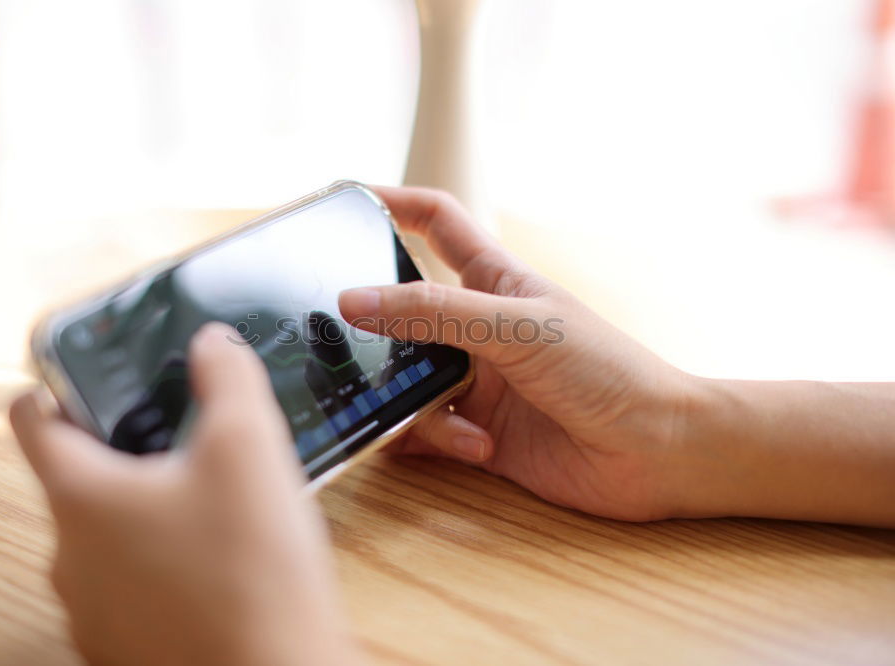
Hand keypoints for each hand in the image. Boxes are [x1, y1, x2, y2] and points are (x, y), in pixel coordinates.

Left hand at [11, 323, 357, 665]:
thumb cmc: (252, 570)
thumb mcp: (250, 447)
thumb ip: (227, 378)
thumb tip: (212, 344)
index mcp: (80, 498)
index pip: (33, 417)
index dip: (60, 384)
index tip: (98, 374)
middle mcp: (70, 559)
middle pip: (80, 478)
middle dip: (130, 449)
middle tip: (190, 434)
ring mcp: (95, 613)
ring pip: (110, 536)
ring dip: (151, 509)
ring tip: (218, 497)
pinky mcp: (128, 648)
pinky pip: (135, 585)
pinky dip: (166, 561)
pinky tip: (223, 559)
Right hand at [340, 186, 696, 521]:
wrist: (656, 451)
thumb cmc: (606, 370)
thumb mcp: (517, 328)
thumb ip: (434, 314)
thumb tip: (353, 299)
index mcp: (494, 281)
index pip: (436, 224)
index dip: (393, 204)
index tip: (345, 198)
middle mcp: (477, 328)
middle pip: (401, 311)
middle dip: (374, 327)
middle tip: (337, 339)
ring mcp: (475, 380)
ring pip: (405, 378)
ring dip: (411, 400)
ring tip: (447, 416)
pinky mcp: (475, 431)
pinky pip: (424, 431)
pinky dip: (437, 439)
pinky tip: (478, 446)